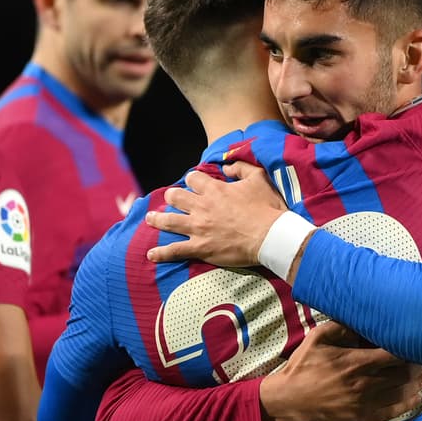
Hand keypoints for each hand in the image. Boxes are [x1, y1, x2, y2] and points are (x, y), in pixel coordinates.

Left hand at [145, 161, 287, 264]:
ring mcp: (198, 228)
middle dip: (172, 197)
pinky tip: (150, 254)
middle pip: (176, 197)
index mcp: (214, 190)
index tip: (192, 182)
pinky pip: (175, 251)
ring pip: (170, 221)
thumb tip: (227, 166)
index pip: (193, 179)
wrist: (271, 236)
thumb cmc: (267, 208)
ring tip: (150, 219)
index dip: (192, 180)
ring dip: (157, 219)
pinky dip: (161, 253)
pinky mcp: (200, 248)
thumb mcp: (258, 178)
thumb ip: (241, 168)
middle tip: (171, 199)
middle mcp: (202, 207)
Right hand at [259, 320, 421, 420]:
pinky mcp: (364, 418)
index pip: (394, 354)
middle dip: (420, 366)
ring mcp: (366, 403)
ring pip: (402, 392)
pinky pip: (394, 411)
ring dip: (419, 384)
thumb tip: (362, 320)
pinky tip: (417, 396)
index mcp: (355, 362)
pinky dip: (409, 403)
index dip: (412, 349)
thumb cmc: (303, 367)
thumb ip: (341, 327)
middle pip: (403, 374)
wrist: (289, 401)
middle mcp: (365, 383)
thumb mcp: (317, 339)